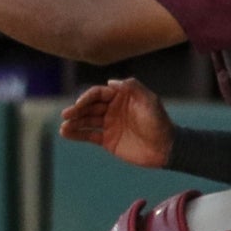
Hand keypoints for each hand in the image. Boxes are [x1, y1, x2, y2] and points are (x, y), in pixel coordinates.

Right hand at [58, 78, 174, 168]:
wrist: (166, 148)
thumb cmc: (160, 123)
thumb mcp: (150, 101)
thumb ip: (133, 88)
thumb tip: (111, 81)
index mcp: (121, 97)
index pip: (99, 93)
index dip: (87, 97)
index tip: (79, 105)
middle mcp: (112, 109)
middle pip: (89, 107)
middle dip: (76, 110)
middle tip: (66, 115)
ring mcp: (109, 124)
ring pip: (86, 121)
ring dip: (74, 123)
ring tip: (63, 127)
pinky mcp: (107, 140)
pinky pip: (88, 135)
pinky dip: (77, 134)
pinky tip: (65, 133)